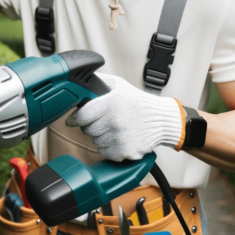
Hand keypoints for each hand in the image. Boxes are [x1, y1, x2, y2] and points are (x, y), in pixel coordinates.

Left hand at [66, 73, 183, 160]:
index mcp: (110, 103)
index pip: (82, 116)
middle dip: (90, 126)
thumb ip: (98, 81)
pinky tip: (118, 138)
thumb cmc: (138, 101)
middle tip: (101, 121)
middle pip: (87, 130)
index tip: (73, 120)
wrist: (161, 119)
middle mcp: (114, 122)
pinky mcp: (125, 152)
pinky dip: (108, 148)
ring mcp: (120, 138)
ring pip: (95, 142)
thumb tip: (79, 81)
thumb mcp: (119, 84)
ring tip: (113, 128)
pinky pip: (105, 153)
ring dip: (100, 137)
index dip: (75, 118)